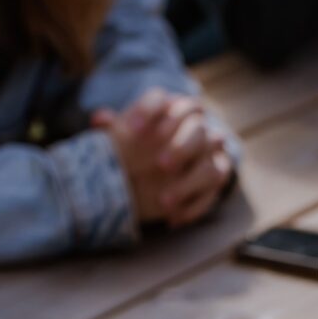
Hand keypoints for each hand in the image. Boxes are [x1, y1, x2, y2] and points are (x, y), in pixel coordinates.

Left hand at [93, 90, 232, 226]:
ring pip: (211, 166)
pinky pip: (214, 192)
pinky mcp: (217, 175)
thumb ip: (114, 127)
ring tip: (163, 202)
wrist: (162, 160)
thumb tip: (99, 120)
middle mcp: (198, 126)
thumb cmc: (139, 143)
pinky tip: (171, 218)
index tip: (133, 130)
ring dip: (189, 184)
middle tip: (160, 165)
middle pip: (198, 129)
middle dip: (181, 147)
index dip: (150, 111)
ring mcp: (212, 153)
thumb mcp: (124, 135)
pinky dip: (193, 207)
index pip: (166, 100)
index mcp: (171, 107)